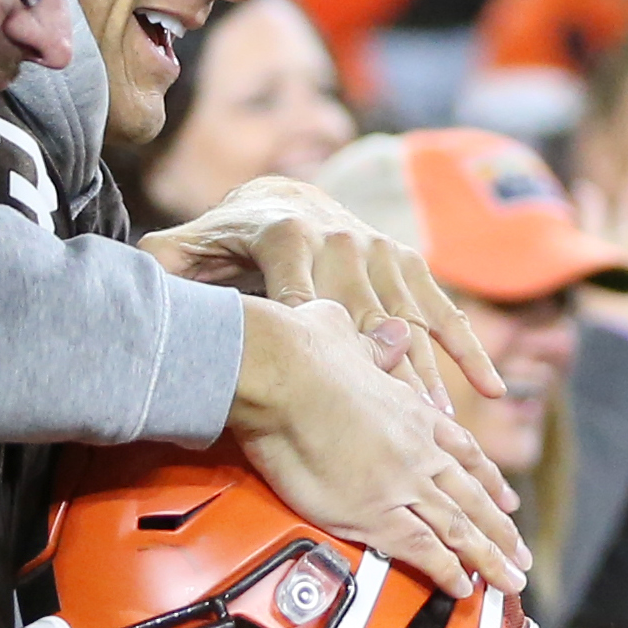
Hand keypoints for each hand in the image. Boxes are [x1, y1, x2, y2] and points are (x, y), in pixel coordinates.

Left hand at [142, 177, 502, 407]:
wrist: (276, 195)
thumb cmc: (223, 239)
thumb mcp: (186, 247)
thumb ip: (164, 265)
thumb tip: (136, 281)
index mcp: (287, 241)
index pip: (302, 299)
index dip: (316, 343)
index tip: (330, 390)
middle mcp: (341, 241)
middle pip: (365, 320)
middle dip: (385, 376)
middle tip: (404, 432)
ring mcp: (380, 252)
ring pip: (408, 322)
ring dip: (430, 375)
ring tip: (446, 429)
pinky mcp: (406, 263)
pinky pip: (442, 310)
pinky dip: (467, 349)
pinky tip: (491, 390)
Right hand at [230, 298, 527, 599]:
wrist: (282, 373)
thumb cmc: (301, 350)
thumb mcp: (347, 334)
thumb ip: (374, 343)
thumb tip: (391, 333)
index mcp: (412, 411)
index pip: (462, 453)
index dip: (486, 479)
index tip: (505, 499)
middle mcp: (419, 451)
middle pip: (472, 498)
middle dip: (500, 530)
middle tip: (520, 554)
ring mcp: (402, 484)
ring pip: (460, 530)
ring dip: (489, 559)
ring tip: (509, 581)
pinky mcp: (376, 512)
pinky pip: (423, 551)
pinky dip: (447, 572)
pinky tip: (462, 589)